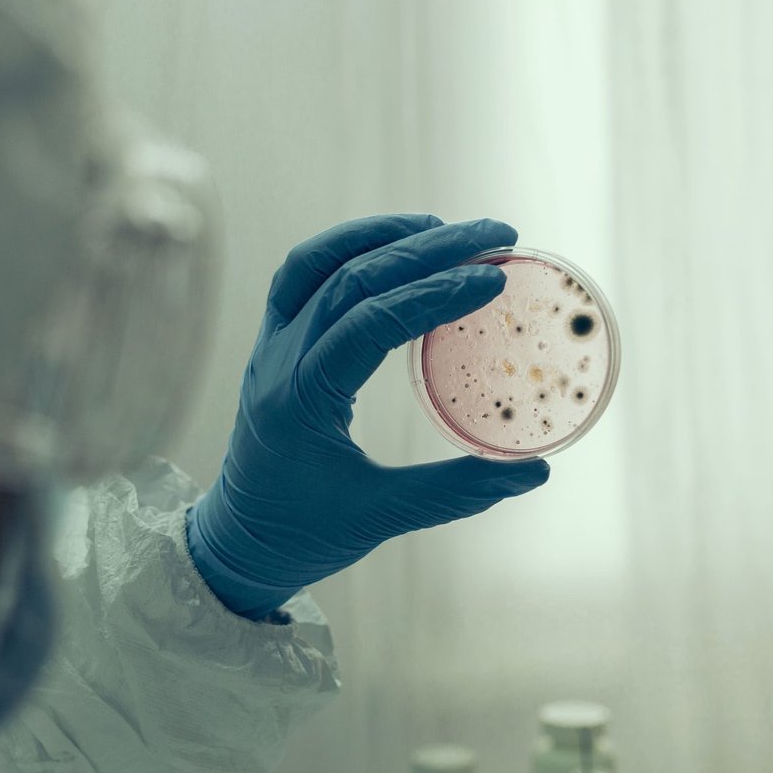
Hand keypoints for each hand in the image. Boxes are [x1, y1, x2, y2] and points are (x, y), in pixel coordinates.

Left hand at [186, 214, 550, 618]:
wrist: (236, 545)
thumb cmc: (304, 536)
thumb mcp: (381, 518)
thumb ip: (456, 492)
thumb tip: (536, 473)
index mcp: (301, 402)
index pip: (368, 323)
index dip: (434, 293)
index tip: (494, 278)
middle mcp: (277, 362)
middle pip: (349, 278)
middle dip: (427, 248)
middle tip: (496, 235)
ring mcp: (268, 348)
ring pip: (317, 264)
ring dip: (383, 235)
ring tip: (446, 228)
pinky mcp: (270, 345)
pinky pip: (300, 277)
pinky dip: (347, 249)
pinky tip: (393, 244)